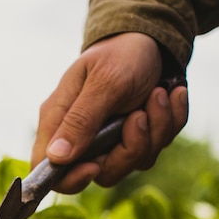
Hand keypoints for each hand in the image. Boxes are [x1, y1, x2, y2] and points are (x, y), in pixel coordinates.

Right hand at [30, 32, 188, 192]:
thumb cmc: (120, 55)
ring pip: (129, 164)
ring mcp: (108, 140)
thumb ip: (80, 120)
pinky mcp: (133, 139)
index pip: (48, 168)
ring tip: (158, 95)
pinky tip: (170, 96)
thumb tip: (56, 158)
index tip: (96, 164)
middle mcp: (80, 135)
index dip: (70, 178)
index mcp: (58, 120)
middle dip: (128, 150)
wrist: (154, 40)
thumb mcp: (103, 82)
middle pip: (98, 173)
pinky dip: (168, 123)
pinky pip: (152, 151)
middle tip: (139, 116)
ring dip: (154, 132)